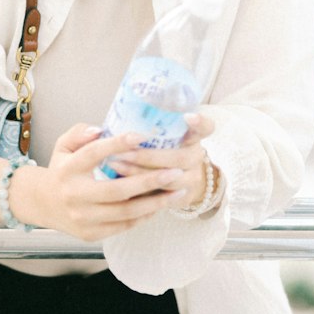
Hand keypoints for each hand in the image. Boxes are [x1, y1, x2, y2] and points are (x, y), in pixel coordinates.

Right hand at [10, 122, 195, 241]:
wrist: (42, 204)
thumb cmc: (62, 170)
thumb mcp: (63, 146)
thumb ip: (80, 133)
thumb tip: (101, 129)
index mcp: (67, 169)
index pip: (94, 153)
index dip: (118, 144)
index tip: (143, 136)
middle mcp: (74, 195)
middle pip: (117, 190)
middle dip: (150, 181)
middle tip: (175, 171)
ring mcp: (82, 218)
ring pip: (125, 213)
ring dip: (155, 203)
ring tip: (178, 191)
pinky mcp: (90, 234)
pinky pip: (124, 225)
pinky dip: (144, 216)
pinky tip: (160, 205)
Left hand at [102, 111, 216, 207]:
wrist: (179, 181)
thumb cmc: (162, 149)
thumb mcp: (162, 136)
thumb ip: (148, 126)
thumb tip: (108, 120)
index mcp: (193, 137)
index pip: (205, 127)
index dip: (199, 123)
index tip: (187, 116)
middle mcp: (196, 157)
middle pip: (180, 157)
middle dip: (148, 156)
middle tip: (122, 151)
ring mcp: (192, 178)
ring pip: (170, 179)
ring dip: (140, 173)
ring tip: (116, 165)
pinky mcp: (183, 197)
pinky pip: (163, 196)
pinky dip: (141, 189)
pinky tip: (122, 182)